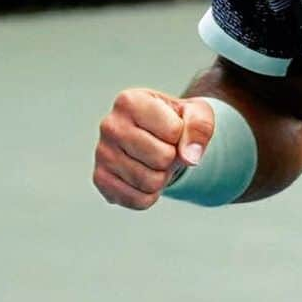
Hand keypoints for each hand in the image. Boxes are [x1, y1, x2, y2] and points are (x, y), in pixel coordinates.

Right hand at [93, 88, 214, 209]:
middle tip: (165, 148)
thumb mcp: (196, 113)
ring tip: (154, 161)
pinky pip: (138, 200)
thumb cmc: (175, 121)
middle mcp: (110, 125)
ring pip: (151, 182)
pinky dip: (150, 194)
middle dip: (172, 158)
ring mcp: (102, 153)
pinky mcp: (101, 179)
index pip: (174, 131)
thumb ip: (200, 127)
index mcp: (130, 101)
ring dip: (162, 177)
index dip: (182, 135)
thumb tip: (190, 158)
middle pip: (162, 158)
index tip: (173, 129)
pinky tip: (144, 175)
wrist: (156, 137)